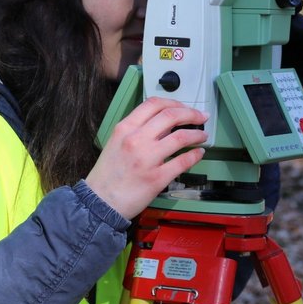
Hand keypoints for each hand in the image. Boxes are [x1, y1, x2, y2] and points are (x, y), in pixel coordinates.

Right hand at [86, 97, 207, 218]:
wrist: (100, 201)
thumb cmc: (109, 174)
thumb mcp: (117, 142)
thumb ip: (138, 130)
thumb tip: (165, 124)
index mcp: (125, 128)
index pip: (154, 104)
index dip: (175, 102)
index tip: (185, 107)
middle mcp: (136, 139)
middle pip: (171, 116)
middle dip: (191, 114)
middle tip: (200, 117)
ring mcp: (147, 159)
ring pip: (181, 137)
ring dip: (196, 135)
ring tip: (202, 136)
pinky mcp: (157, 178)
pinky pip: (183, 162)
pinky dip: (195, 155)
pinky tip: (199, 154)